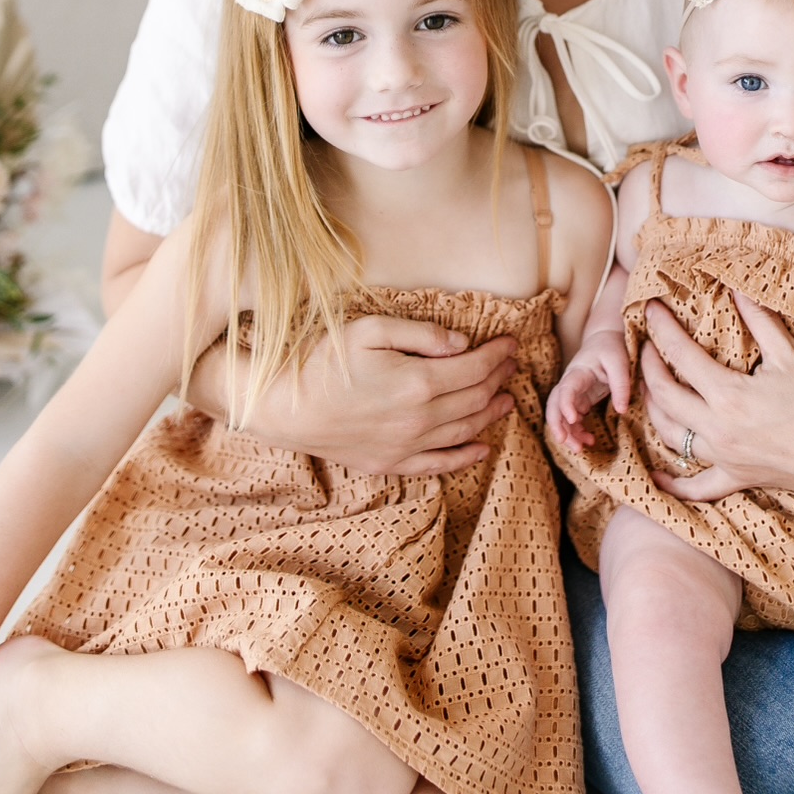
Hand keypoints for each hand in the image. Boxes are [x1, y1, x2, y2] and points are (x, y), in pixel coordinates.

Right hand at [189, 315, 519, 473]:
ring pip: (463, 431)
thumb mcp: (371, 329)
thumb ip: (421, 334)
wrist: (282, 407)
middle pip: (474, 399)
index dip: (498, 355)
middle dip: (498, 379)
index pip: (474, 368)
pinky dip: (464, 457)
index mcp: (418, 381)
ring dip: (490, 414)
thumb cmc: (323, 360)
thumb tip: (462, 343)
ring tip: (506, 399)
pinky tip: (481, 448)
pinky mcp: (390, 463)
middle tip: (511, 365)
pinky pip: (438, 464)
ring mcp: (405, 446)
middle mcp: (419, 419)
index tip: (512, 343)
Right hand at [547, 333, 632, 452]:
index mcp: (578, 371)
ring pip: (560, 415)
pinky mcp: (579, 400)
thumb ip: (621, 385)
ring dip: (567, 433)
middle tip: (566, 443)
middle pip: (553, 404)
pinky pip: (572, 419)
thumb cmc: (612, 347)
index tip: (573, 419)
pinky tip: (589, 441)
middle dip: (556, 425)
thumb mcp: (620, 362)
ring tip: (580, 449)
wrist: (606, 339)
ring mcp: (573, 393)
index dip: (565, 405)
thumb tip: (621, 411)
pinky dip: (577, 431)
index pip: (565, 389)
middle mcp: (570, 383)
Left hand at [639, 295, 793, 502]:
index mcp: (729, 395)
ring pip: (671, 438)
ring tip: (649, 390)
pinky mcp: (737, 479)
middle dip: (648, 368)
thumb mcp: (790, 355)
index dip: (662, 330)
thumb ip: (760, 320)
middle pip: (664, 397)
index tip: (650, 310)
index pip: (681, 357)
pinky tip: (656, 477)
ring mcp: (725, 458)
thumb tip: (737, 287)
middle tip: (646, 346)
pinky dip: (673, 484)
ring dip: (653, 412)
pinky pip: (696, 488)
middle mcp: (718, 430)